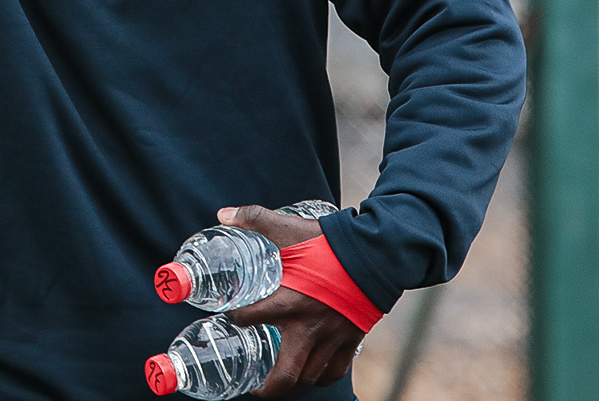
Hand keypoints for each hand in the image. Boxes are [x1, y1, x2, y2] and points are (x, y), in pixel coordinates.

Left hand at [217, 205, 363, 395]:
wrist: (375, 253)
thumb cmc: (329, 243)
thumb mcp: (287, 228)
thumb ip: (253, 220)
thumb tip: (224, 215)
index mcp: (287, 302)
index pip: (248, 320)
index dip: (233, 320)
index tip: (228, 319)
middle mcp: (308, 328)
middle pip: (286, 375)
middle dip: (268, 388)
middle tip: (254, 386)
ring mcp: (332, 338)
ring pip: (310, 377)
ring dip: (293, 385)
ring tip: (279, 384)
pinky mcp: (351, 340)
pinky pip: (335, 371)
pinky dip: (322, 378)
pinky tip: (313, 375)